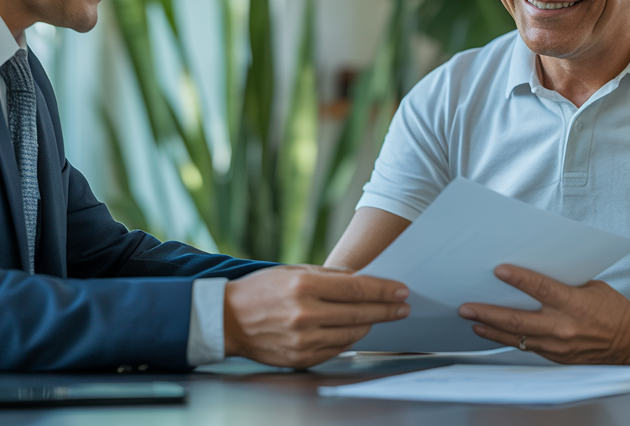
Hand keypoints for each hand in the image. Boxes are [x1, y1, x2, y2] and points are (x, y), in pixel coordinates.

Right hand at [222, 265, 409, 368]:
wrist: (226, 320)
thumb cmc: (260, 291)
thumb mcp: (292, 271)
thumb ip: (328, 275)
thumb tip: (361, 280)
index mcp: (304, 286)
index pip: (357, 289)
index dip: (384, 291)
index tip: (401, 291)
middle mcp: (305, 314)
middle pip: (360, 312)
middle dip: (386, 309)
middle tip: (402, 307)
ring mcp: (303, 339)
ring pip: (352, 333)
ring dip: (369, 323)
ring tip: (377, 316)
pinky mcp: (301, 358)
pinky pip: (337, 349)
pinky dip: (349, 338)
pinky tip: (354, 330)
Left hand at [458, 265, 629, 364]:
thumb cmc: (612, 309)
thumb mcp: (590, 287)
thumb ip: (561, 283)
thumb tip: (531, 273)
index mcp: (574, 303)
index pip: (540, 289)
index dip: (518, 279)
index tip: (498, 270)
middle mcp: (563, 327)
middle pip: (518, 320)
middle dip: (488, 313)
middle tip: (467, 307)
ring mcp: (558, 346)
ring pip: (517, 337)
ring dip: (492, 329)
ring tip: (472, 321)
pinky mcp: (556, 357)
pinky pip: (527, 347)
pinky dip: (509, 339)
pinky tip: (494, 332)